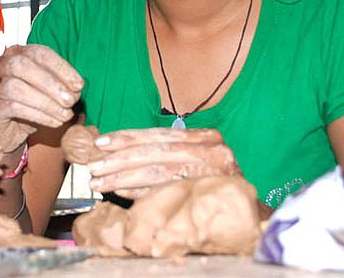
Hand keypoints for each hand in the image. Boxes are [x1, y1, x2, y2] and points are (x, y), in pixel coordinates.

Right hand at [0, 44, 82, 152]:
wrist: (9, 131)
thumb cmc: (30, 106)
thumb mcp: (48, 92)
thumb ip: (61, 85)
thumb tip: (76, 89)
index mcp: (18, 54)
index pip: (39, 53)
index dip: (61, 68)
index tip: (79, 85)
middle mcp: (2, 65)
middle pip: (22, 65)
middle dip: (51, 83)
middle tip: (71, 100)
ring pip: (16, 87)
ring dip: (46, 102)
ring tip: (66, 115)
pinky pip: (13, 107)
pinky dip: (39, 115)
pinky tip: (55, 122)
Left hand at [87, 128, 238, 198]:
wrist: (249, 209)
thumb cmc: (214, 181)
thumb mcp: (194, 158)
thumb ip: (163, 153)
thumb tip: (117, 152)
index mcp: (205, 136)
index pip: (159, 134)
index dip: (127, 137)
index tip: (101, 143)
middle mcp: (212, 150)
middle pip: (155, 152)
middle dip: (120, 160)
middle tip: (94, 167)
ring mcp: (213, 172)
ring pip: (158, 172)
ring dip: (123, 178)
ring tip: (100, 182)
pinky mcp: (209, 192)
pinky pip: (166, 191)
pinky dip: (140, 192)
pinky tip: (119, 192)